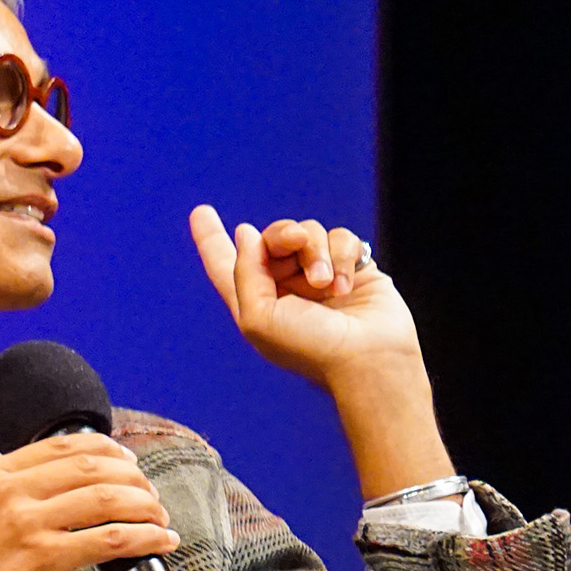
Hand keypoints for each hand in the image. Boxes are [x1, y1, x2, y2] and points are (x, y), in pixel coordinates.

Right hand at [0, 434, 178, 570]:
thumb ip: (18, 495)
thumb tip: (77, 487)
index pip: (64, 445)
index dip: (108, 450)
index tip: (129, 463)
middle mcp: (6, 491)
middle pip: (93, 467)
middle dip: (134, 480)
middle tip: (151, 496)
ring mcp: (25, 522)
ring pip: (108, 498)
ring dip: (146, 507)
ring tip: (160, 519)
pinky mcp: (44, 556)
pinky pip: (112, 538)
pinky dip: (146, 537)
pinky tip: (160, 541)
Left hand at [187, 204, 423, 391]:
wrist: (368, 358)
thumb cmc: (311, 349)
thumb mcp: (258, 317)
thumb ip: (244, 271)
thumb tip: (247, 233)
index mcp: (256, 300)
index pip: (226, 263)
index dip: (211, 238)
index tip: (201, 212)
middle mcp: (286, 286)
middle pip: (271, 237)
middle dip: (281, 234)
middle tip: (296, 241)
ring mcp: (320, 276)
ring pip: (309, 232)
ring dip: (317, 252)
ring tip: (326, 284)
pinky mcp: (353, 269)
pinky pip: (341, 238)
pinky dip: (343, 256)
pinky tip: (346, 286)